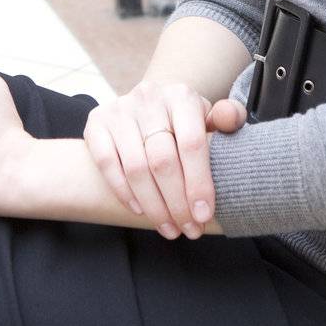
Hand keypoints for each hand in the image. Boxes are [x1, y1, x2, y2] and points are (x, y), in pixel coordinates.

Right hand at [82, 78, 245, 239]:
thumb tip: (229, 119)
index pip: (191, 144)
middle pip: (163, 161)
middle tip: (188, 229)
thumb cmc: (185, 120)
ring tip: (168, 228)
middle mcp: (148, 97)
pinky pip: (106, 163)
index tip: (203, 215)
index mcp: (181, 96)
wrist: (151, 103)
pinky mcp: (97, 122)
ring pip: (136, 168)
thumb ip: (228, 117)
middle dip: (177, 202)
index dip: (198, 183)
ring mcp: (119, 109)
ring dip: (153, 205)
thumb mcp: (210, 116)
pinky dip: (122, 191)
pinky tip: (139, 210)